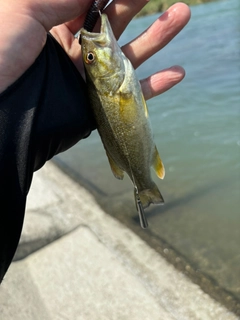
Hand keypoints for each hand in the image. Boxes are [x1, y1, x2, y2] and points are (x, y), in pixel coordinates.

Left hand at [0, 1, 189, 96]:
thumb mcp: (23, 11)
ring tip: (181, 15)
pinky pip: (132, 95)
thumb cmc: (0, 58)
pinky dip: (155, 86)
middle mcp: (75, 48)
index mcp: (54, 22)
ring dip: (157, 37)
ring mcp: (89, 78)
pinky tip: (177, 73)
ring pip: (130, 55)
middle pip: (115, 20)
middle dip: (138, 1)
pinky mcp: (97, 104)